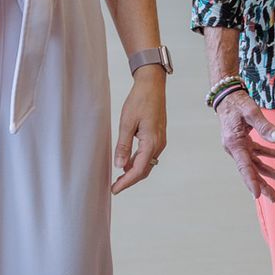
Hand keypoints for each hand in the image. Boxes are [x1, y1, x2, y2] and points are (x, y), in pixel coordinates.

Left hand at [111, 68, 167, 193]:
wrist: (152, 85)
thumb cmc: (140, 100)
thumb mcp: (127, 123)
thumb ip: (123, 145)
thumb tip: (120, 166)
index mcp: (151, 142)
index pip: (138, 169)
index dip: (126, 182)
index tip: (115, 189)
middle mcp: (159, 144)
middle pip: (145, 170)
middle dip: (129, 180)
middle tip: (114, 187)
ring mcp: (160, 141)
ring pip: (147, 163)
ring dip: (134, 171)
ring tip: (118, 178)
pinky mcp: (157, 136)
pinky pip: (148, 155)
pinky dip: (138, 162)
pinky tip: (127, 162)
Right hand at [216, 91, 274, 201]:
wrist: (227, 96)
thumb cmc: (238, 103)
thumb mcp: (252, 112)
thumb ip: (265, 127)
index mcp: (234, 143)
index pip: (244, 166)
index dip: (251, 181)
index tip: (258, 196)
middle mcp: (235, 148)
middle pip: (249, 170)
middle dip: (262, 184)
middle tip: (274, 198)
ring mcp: (238, 146)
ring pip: (254, 163)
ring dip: (267, 171)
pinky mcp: (242, 141)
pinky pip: (255, 152)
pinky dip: (266, 155)